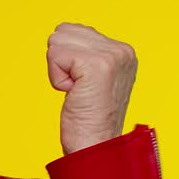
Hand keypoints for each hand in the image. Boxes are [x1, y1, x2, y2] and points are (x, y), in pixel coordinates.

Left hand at [46, 23, 137, 154]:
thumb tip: (62, 32)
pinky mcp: (97, 65)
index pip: (74, 30)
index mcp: (123, 51)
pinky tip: (74, 94)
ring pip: (57, 42)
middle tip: (79, 90)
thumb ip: (85, 53)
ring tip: (77, 92)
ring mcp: (112, 56)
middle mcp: (122, 50)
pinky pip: (55, 56)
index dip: (68, 61)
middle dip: (62, 63)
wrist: (96, 149)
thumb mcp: (92, 79)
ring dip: (59, 71)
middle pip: (63, 31)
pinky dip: (57, 79)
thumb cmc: (88, 120)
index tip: (84, 87)